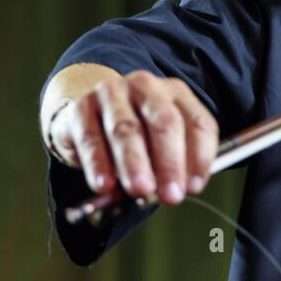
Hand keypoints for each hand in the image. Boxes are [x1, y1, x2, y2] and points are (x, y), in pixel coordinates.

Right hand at [48, 71, 218, 205]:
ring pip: (126, 128)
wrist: (87, 116)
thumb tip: (180, 189)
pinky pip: (91, 138)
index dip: (199, 157)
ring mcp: (112, 92)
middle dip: (170, 161)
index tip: (194, 187)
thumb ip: (176, 164)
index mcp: (177, 93)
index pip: (198, 123)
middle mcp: (147, 86)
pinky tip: (105, 184)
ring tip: (141, 189)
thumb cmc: (136, 135)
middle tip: (171, 194)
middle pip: (165, 121)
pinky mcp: (82, 106)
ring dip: (135, 162)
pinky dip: (98, 164)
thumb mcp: (162, 144)